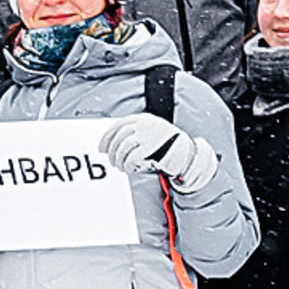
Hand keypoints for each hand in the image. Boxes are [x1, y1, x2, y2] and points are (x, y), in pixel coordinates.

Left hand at [99, 112, 218, 188]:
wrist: (187, 151)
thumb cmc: (169, 145)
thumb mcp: (152, 132)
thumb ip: (135, 134)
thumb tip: (112, 145)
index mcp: (143, 119)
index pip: (118, 126)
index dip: (107, 138)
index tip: (101, 148)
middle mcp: (143, 125)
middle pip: (119, 138)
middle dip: (112, 152)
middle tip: (112, 162)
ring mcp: (146, 135)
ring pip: (122, 148)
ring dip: (118, 160)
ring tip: (121, 167)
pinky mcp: (149, 147)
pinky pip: (131, 157)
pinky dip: (127, 165)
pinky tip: (129, 169)